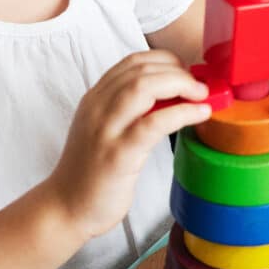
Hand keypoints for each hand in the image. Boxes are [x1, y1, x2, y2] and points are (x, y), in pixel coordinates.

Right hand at [50, 51, 213, 240]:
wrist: (66, 208)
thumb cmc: (93, 171)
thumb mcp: (107, 130)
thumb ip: (131, 111)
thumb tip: (176, 96)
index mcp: (95, 99)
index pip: (132, 62)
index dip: (166, 60)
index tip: (186, 72)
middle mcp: (97, 108)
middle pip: (141, 70)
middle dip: (178, 71)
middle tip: (200, 86)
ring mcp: (106, 130)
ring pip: (144, 87)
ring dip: (180, 84)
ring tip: (202, 95)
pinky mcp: (118, 154)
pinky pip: (154, 123)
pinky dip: (182, 112)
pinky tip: (200, 114)